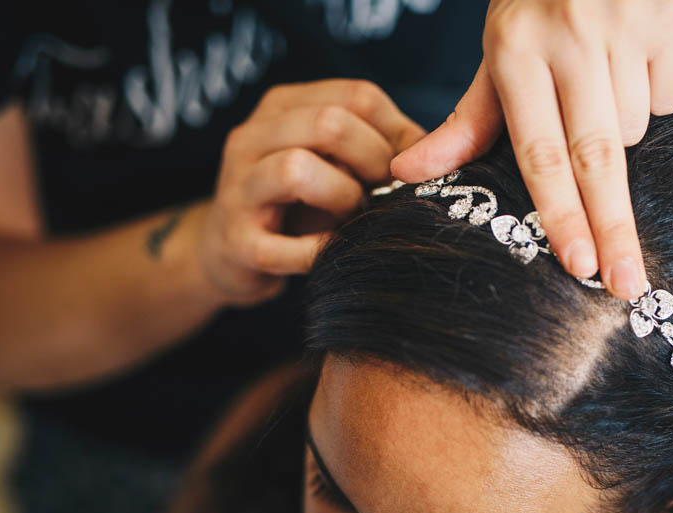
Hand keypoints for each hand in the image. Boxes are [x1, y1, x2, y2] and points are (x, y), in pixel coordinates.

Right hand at [197, 79, 425, 304]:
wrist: (228, 252)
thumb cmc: (299, 205)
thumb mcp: (336, 163)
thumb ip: (379, 148)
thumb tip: (444, 152)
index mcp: (285, 106)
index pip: (358, 96)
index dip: (398, 134)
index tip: (410, 168)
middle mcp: (254, 135)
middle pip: (329, 123)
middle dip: (373, 162)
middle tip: (383, 194)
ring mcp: (239, 186)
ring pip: (296, 169)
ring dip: (342, 199)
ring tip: (353, 220)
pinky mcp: (235, 240)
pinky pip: (284, 246)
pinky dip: (319, 254)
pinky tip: (334, 255)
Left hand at [390, 0, 672, 300]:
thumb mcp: (497, 49)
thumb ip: (466, 120)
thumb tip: (406, 174)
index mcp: (517, 49)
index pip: (539, 153)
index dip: (561, 215)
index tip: (578, 265)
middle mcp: (571, 37)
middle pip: (597, 158)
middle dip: (613, 228)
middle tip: (627, 284)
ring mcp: (626, 25)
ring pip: (634, 127)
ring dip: (622, 128)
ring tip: (600, 83)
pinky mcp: (672, 19)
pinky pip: (669, 93)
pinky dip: (655, 92)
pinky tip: (635, 58)